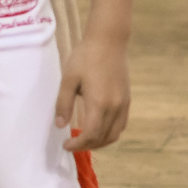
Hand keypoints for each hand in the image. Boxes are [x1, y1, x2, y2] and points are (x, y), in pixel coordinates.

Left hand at [56, 33, 131, 152]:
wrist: (108, 42)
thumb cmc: (85, 57)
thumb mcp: (68, 79)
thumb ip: (63, 103)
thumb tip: (60, 125)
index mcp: (99, 102)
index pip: (91, 134)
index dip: (79, 144)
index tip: (66, 146)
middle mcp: (115, 107)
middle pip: (104, 138)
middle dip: (87, 145)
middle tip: (72, 144)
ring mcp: (124, 104)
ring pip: (115, 134)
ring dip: (100, 142)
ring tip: (84, 140)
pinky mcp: (127, 100)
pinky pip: (121, 124)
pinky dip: (110, 133)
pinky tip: (98, 130)